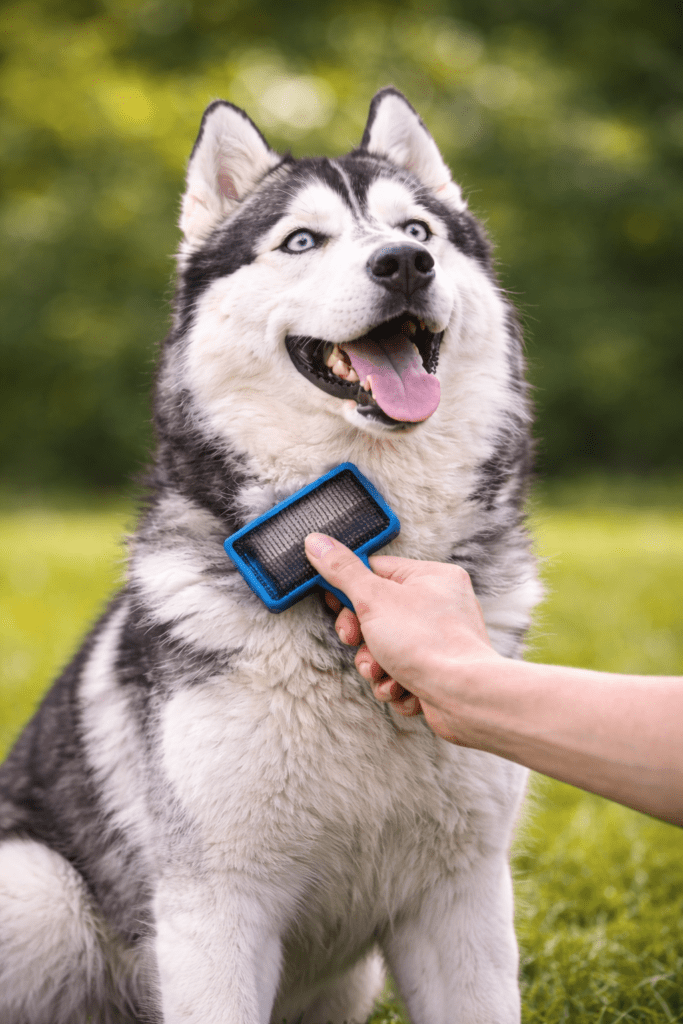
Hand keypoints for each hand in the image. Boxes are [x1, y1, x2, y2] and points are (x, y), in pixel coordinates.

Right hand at [304, 533, 501, 741]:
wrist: (464, 696)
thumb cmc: (427, 642)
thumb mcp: (374, 598)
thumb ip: (343, 571)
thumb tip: (317, 542)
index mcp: (432, 577)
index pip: (378, 571)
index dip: (350, 589)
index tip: (334, 604)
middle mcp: (441, 606)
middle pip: (379, 615)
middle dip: (362, 638)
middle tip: (356, 642)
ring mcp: (441, 641)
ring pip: (387, 649)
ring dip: (376, 666)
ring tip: (385, 674)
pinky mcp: (439, 673)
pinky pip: (403, 674)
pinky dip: (396, 685)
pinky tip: (404, 690)